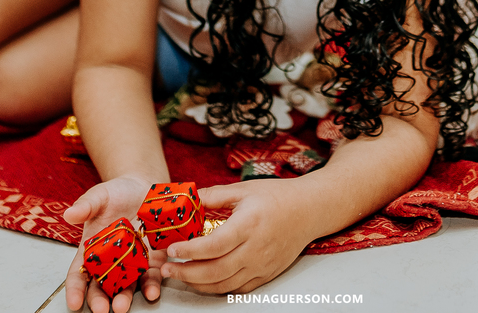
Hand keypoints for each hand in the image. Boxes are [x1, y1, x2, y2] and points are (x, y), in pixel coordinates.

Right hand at [62, 175, 163, 311]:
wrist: (144, 187)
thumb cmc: (116, 193)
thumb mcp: (99, 196)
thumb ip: (86, 205)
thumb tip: (69, 214)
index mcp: (91, 250)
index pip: (78, 274)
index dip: (75, 290)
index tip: (73, 303)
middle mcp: (110, 262)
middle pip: (101, 287)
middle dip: (100, 300)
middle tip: (102, 309)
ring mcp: (132, 263)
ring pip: (126, 286)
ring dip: (125, 298)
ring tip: (123, 306)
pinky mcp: (153, 260)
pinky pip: (152, 276)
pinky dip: (152, 286)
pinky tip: (152, 293)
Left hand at [160, 180, 314, 293]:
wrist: (309, 210)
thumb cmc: (277, 196)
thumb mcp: (244, 189)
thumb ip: (213, 195)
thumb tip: (186, 198)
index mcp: (248, 225)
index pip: (213, 246)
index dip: (189, 251)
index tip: (172, 249)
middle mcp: (256, 249)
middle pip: (215, 271)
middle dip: (186, 274)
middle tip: (168, 269)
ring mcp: (262, 265)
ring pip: (225, 284)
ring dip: (199, 284)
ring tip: (181, 275)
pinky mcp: (267, 274)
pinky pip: (238, 288)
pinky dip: (218, 287)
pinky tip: (205, 280)